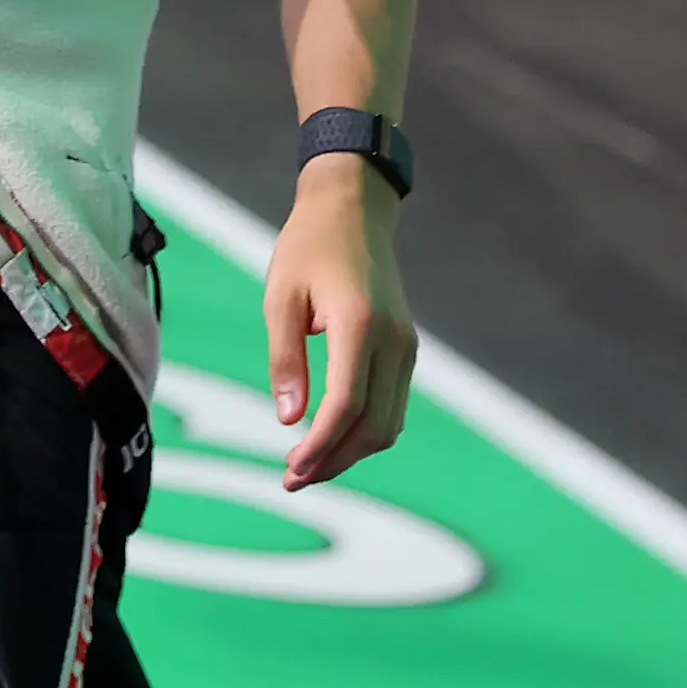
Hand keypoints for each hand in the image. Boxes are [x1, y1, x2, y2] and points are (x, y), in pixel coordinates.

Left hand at [261, 156, 415, 489]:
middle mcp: (392, 341)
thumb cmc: (308, 247)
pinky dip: (366, 430)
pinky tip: (333, 438)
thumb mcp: (280, 297)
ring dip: (352, 452)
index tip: (291, 469)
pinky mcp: (406, 347)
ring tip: (308, 467)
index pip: (345, 406)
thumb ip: (285, 359)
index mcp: (359, 325)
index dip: (320, 446)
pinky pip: (393, 404)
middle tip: (292, 479)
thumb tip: (289, 421)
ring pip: (389, 423)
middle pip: (373, 426)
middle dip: (335, 460)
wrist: (353, 208)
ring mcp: (406, 346)